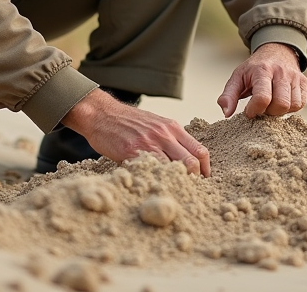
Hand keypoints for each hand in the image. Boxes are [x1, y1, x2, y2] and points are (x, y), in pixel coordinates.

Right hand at [60, 89, 210, 176]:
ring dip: (177, 182)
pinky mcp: (133, 152)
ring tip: (174, 192)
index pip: (199, 151)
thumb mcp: (155, 123)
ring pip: (176, 168)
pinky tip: (154, 188)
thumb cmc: (128, 121)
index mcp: (172, 127)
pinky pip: (152, 171)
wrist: (102, 113)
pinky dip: (157, 181)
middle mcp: (165, 134)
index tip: (202, 180)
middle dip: (194, 180)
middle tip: (189, 190)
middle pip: (192, 162)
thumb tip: (184, 161)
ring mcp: (150, 143)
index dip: (205, 169)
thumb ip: (170, 139)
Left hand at [217, 42, 306, 118]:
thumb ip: (229, 95)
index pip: (263, 97)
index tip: (249, 111)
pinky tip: (281, 101)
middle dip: (269, 112)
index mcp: (262, 70)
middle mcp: (281, 72)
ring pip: (293, 105)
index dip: (255, 110)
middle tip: (261, 107)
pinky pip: (301, 104)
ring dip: (280, 111)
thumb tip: (226, 113)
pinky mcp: (303, 81)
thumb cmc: (254, 68)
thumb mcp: (237, 77)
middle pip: (281, 104)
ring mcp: (294, 76)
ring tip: (271, 104)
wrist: (276, 51)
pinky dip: (291, 108)